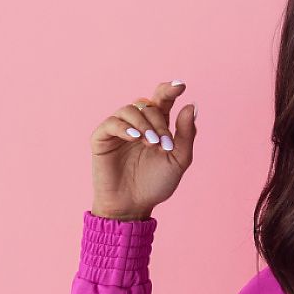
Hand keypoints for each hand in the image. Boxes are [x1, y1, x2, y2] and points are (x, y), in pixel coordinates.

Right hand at [90, 78, 197, 219]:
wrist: (133, 206)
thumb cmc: (155, 185)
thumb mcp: (178, 161)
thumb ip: (186, 135)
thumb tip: (191, 105)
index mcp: (157, 126)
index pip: (162, 99)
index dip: (170, 89)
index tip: (180, 86)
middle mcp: (138, 124)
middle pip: (149, 105)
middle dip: (159, 122)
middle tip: (164, 144)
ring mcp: (119, 130)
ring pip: (130, 109)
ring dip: (144, 123)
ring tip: (151, 143)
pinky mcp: (102, 138)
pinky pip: (112, 122)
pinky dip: (125, 126)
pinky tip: (135, 137)